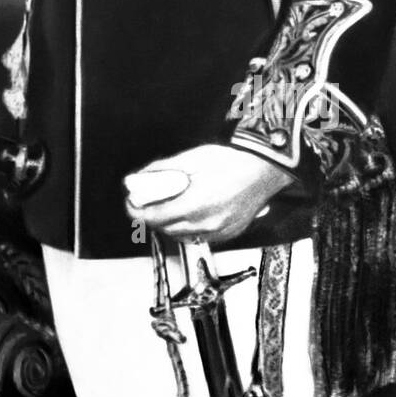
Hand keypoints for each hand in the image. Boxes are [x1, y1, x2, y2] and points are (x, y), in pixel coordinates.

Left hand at [124, 143, 295, 242]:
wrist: (263, 168)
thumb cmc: (231, 160)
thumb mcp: (190, 159)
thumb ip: (161, 171)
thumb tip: (137, 179)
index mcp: (194, 204)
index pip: (154, 217)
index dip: (137, 211)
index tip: (132, 204)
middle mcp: (206, 223)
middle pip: (166, 228)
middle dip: (152, 217)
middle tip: (147, 202)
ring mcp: (219, 231)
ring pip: (183, 236)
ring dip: (170, 224)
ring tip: (168, 207)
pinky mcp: (229, 233)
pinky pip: (201, 237)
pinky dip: (190, 228)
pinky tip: (190, 214)